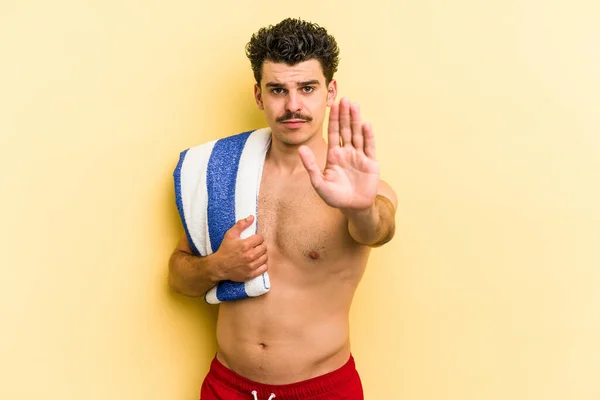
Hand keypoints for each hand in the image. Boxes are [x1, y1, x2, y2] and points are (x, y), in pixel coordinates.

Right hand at [213, 215, 267, 281]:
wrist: (219, 266)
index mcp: (245, 245)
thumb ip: (241, 224)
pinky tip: (257, 262)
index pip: (260, 238)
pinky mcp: (251, 274)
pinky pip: (264, 268)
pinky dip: (263, 264)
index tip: (254, 240)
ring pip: (265, 257)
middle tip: (255, 246)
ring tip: (256, 253)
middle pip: (264, 247)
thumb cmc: (224, 250)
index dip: (257, 238)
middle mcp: (250, 256)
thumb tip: (252, 217)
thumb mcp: (230, 234)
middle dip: (260, 245)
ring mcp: (251, 266)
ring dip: (262, 254)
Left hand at [298, 97, 378, 212]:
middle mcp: (347, 153)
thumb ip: (310, 165)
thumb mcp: (319, 182)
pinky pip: (369, 147)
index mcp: (334, 155)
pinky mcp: (370, 163)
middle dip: (345, 115)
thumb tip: (301, 148)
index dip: (333, 119)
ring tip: (355, 105)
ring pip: (357, 134)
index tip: (334, 105)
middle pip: (345, 129)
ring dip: (356, 120)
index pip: (333, 133)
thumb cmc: (335, 197)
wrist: (353, 208)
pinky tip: (366, 124)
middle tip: (345, 99)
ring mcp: (359, 157)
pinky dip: (368, 136)